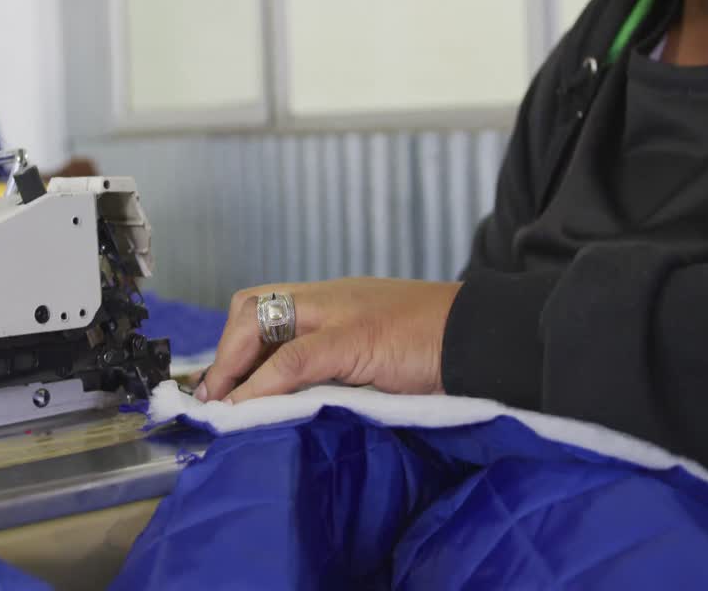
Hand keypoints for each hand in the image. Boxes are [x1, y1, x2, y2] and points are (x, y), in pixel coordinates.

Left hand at [198, 278, 461, 403]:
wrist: (490, 336)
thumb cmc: (445, 351)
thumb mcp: (384, 354)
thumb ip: (345, 367)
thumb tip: (304, 403)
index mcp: (339, 300)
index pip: (268, 305)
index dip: (237, 345)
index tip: (224, 386)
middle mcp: (333, 298)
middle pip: (252, 303)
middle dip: (226, 351)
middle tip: (217, 397)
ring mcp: (343, 312)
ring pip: (261, 320)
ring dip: (232, 366)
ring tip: (225, 407)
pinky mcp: (358, 337)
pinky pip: (292, 359)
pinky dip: (261, 386)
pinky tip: (248, 410)